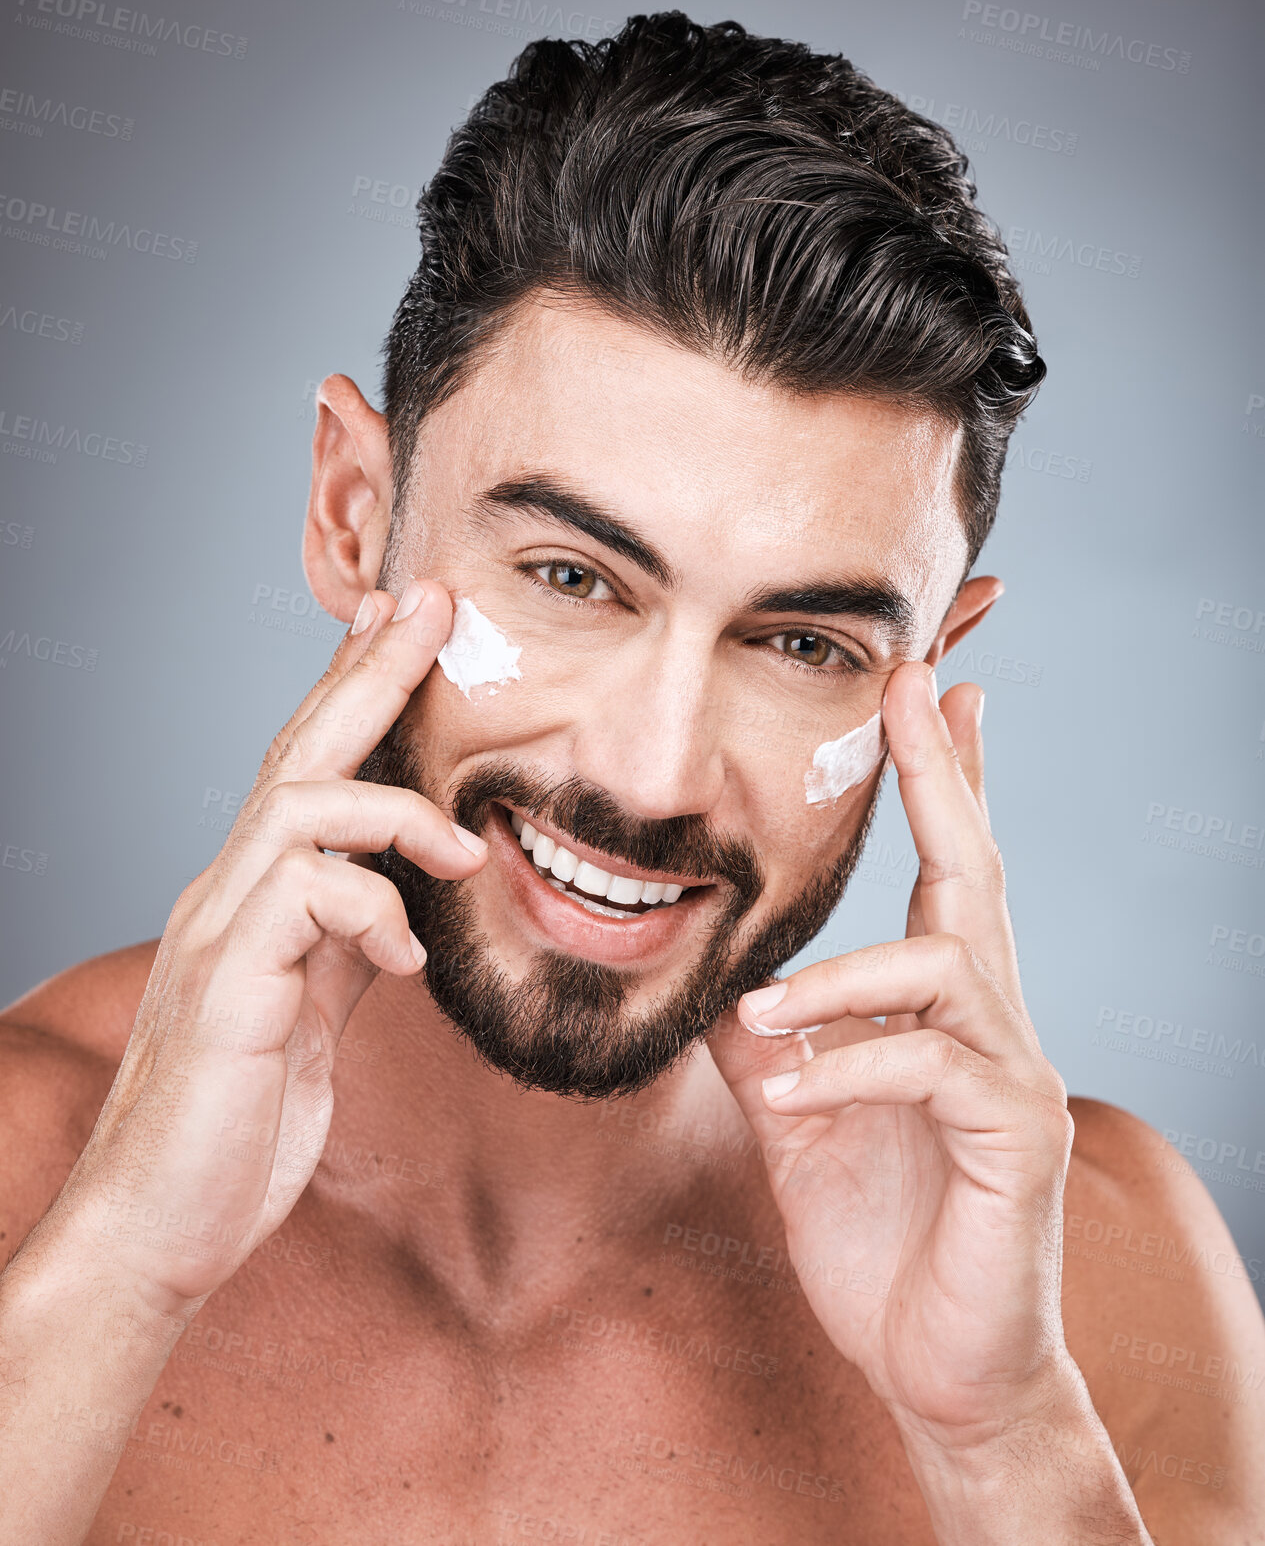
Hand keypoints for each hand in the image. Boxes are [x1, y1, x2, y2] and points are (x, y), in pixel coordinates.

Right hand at [52, 578, 485, 1312]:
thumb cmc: (236, 1125)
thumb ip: (347, 947)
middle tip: (430, 602)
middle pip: (300, 751)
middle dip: (370, 671)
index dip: (356, 691)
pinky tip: (406, 965)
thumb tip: (398, 898)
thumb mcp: (318, 1018)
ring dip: (393, 809)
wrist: (159, 1230)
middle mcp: (229, 893)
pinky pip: (306, 899)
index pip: (310, 769)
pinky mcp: (226, 984)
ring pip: (299, 806)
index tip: (404, 624)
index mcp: (257, 897)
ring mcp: (220, 932)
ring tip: (459, 849)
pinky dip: (373, 914)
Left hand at [708, 661, 1075, 1447]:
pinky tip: (793, 1091)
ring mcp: (1014, 1077)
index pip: (945, 869)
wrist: (935, 1362)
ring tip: (765, 1016)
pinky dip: (850, 1067)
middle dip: (945, 774)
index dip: (941, 777)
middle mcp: (991, 1024)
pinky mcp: (1016, 1140)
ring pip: (948, 965)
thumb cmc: (877, 1230)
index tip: (925, 690)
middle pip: (977, 872)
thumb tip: (709, 965)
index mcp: (937, 1009)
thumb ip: (762, 1035)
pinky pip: (933, 1068)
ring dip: (842, 978)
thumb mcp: (796, 1112)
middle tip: (919, 686)